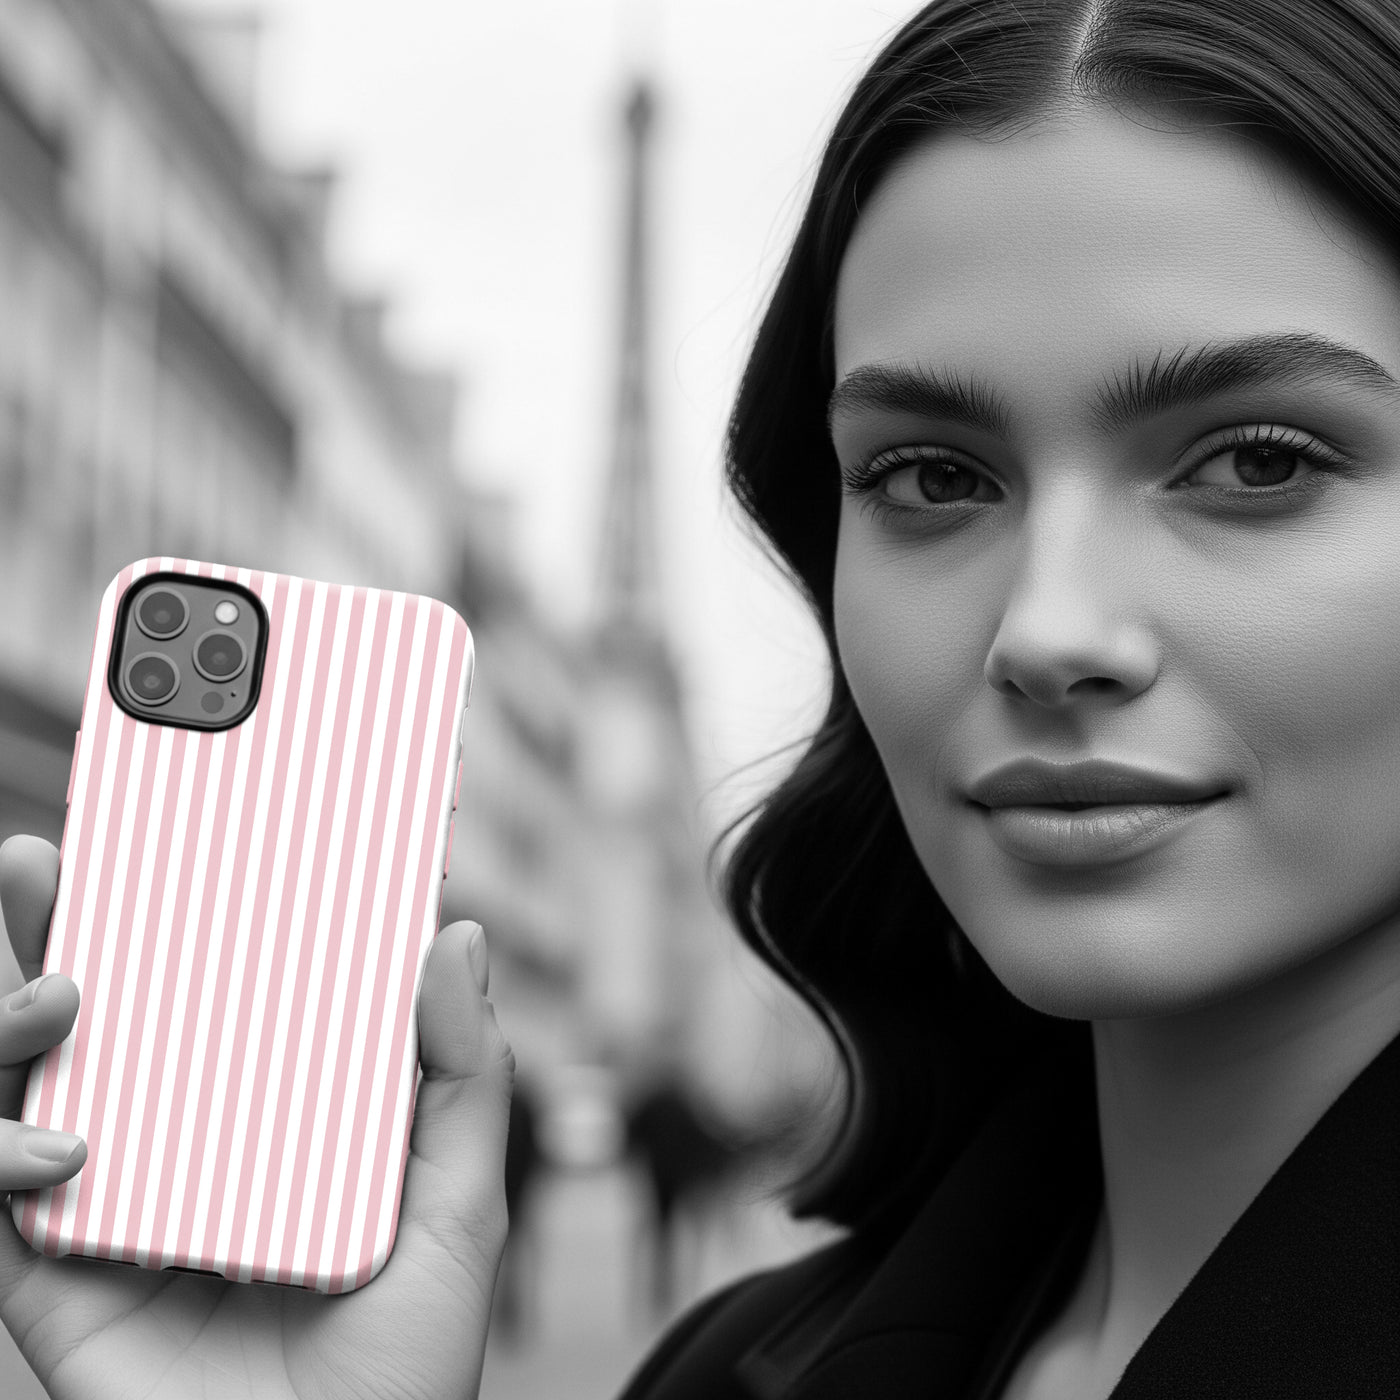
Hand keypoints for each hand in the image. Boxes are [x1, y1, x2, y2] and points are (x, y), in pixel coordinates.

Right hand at [0, 834, 514, 1399]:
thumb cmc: (405, 1363)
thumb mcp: (457, 1203)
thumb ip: (463, 1075)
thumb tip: (456, 934)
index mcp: (267, 1118)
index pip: (218, 998)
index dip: (189, 917)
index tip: (179, 830)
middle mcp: (182, 1147)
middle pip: (105, 1023)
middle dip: (59, 933)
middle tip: (47, 859)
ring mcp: (113, 1207)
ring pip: (27, 1088)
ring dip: (15, 1022)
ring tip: (64, 991)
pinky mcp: (57, 1282)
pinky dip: (5, 1152)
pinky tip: (62, 1142)